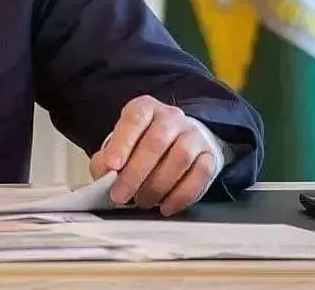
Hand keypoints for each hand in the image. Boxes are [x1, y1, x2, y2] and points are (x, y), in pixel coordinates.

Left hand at [89, 95, 219, 216]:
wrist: (178, 143)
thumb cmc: (142, 145)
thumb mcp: (120, 146)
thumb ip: (107, 159)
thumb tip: (104, 177)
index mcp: (145, 108)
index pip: (134, 119)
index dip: (122, 143)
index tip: (112, 166)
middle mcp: (171, 117)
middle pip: (156, 142)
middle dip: (135, 173)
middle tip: (121, 195)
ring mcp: (193, 135)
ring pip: (180, 158)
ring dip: (158, 186)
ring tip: (142, 201)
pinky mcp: (210, 156)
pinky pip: (200, 176)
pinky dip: (181, 195)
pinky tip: (166, 206)